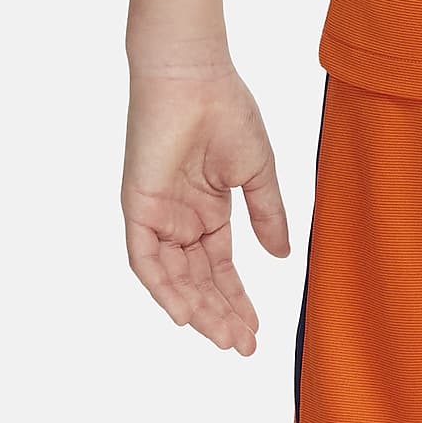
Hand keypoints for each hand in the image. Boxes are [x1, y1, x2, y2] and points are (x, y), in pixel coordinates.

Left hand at [122, 61, 290, 354]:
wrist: (194, 75)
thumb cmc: (227, 110)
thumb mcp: (258, 171)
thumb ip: (268, 214)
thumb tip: (283, 256)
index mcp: (208, 209)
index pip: (220, 268)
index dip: (238, 300)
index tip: (257, 332)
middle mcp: (180, 219)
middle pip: (198, 281)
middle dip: (220, 315)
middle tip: (242, 346)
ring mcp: (158, 215)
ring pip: (173, 279)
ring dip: (197, 310)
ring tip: (223, 337)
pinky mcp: (138, 208)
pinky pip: (146, 260)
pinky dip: (163, 288)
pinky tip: (185, 313)